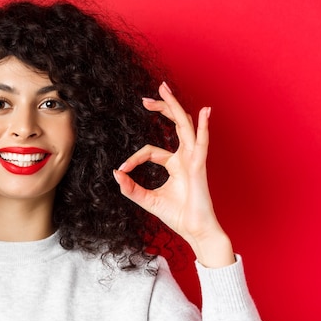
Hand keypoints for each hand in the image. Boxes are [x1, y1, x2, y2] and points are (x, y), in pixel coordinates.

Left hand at [113, 82, 234, 266]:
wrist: (195, 231)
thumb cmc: (177, 216)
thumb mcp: (146, 199)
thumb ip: (130, 187)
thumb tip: (116, 173)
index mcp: (175, 164)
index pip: (150, 150)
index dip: (133, 158)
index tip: (123, 170)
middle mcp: (185, 157)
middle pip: (174, 125)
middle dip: (161, 108)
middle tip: (146, 97)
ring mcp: (194, 159)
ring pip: (184, 126)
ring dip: (174, 106)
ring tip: (165, 89)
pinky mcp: (199, 166)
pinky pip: (202, 143)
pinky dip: (203, 127)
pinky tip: (205, 111)